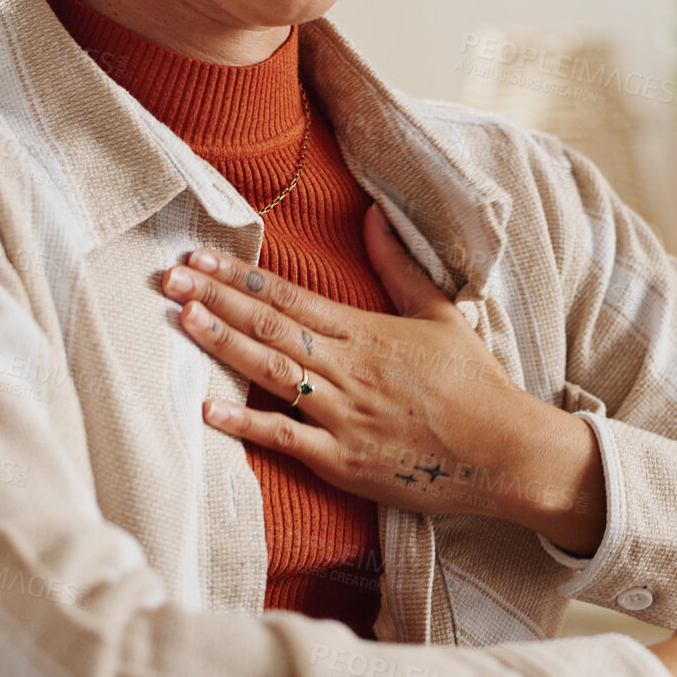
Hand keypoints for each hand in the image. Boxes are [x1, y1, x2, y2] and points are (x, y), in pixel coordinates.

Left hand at [159, 204, 603, 539]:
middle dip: (216, 300)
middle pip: (271, 326)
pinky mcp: (344, 461)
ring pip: (272, 372)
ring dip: (224, 345)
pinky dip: (247, 425)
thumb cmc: (475, 384)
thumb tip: (372, 215)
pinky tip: (209, 412)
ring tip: (182, 319)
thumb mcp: (442, 314)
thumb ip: (400, 266)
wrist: (506, 451)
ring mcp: (344, 415)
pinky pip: (287, 439)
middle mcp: (350, 369)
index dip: (241, 275)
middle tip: (170, 278)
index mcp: (368, 332)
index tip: (200, 257)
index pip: (291, 296)